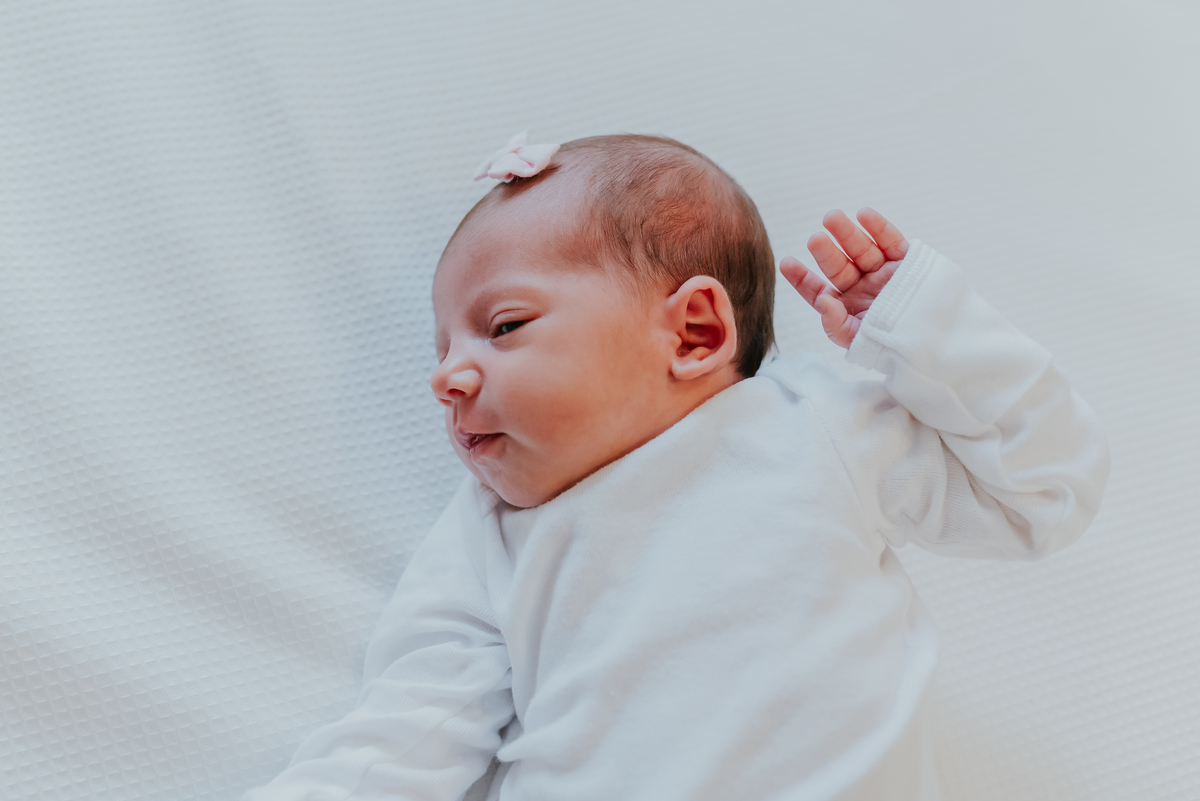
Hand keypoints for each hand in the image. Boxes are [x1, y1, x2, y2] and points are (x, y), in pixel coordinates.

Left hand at [779, 208, 908, 348]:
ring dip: (846, 233)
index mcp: (844, 305)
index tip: (787, 263)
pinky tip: (864, 215)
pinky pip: (890, 241)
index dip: (802, 278)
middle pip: (839, 266)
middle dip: (825, 252)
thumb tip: (824, 301)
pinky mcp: (905, 261)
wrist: (937, 342)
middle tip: (815, 239)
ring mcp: (882, 272)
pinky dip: (878, 228)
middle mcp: (860, 286)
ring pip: (861, 250)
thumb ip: (836, 324)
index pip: (817, 290)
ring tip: (832, 218)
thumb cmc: (894, 346)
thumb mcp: (859, 342)